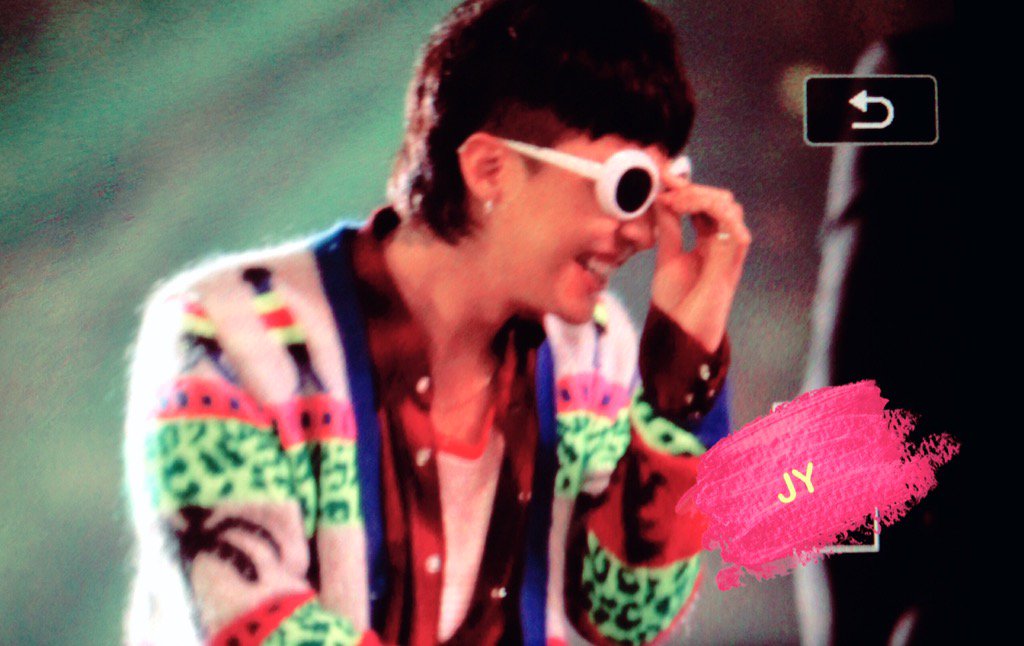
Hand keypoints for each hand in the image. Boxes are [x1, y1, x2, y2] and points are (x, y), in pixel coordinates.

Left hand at [649, 167, 750, 352]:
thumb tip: (662, 199)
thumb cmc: (676, 304)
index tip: (662, 176)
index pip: (705, 205)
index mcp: (709, 242)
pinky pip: (734, 232)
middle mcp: (723, 245)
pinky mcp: (730, 268)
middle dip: (693, 188)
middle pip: (720, 200)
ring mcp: (729, 255)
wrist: (681, 336)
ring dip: (701, 197)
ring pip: (730, 209)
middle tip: (666, 189)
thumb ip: (668, 231)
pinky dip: (715, 213)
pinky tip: (688, 208)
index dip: (687, 188)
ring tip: (674, 200)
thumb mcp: (667, 259)